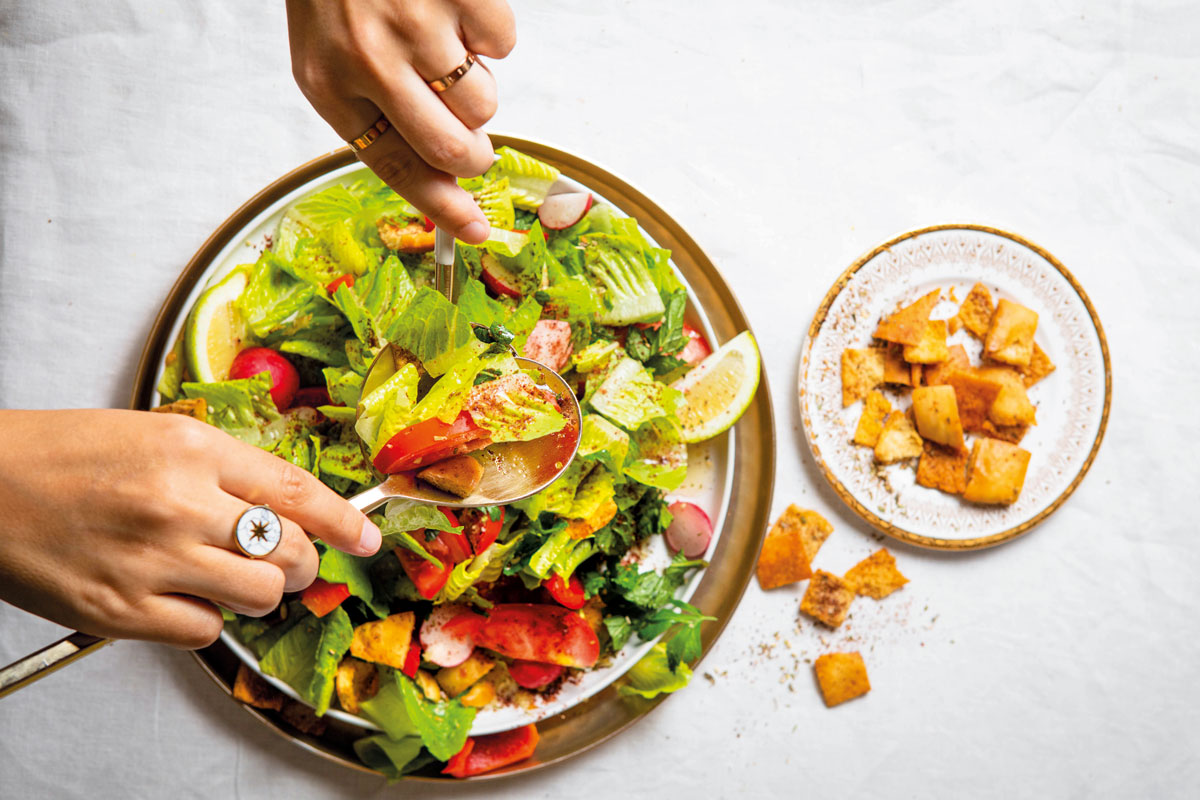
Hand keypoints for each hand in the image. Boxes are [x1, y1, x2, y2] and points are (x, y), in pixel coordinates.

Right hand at [0, 409, 381, 648]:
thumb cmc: (62, 456)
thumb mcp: (156, 435)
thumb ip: (225, 469)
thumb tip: (288, 506)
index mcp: (191, 449)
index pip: (298, 491)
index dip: (345, 521)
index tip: (368, 537)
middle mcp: (179, 503)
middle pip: (291, 551)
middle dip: (304, 563)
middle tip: (291, 562)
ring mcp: (151, 560)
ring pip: (260, 596)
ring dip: (262, 593)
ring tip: (235, 578)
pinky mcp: (122, 610)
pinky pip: (206, 630)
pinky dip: (207, 618)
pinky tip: (183, 596)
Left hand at [286, 0, 516, 243]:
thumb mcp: (334, 54)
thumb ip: (382, 116)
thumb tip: (450, 180)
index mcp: (327, 81)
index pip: (393, 166)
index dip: (441, 207)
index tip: (477, 231)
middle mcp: (368, 57)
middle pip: (452, 148)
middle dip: (475, 156)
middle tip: (475, 143)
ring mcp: (415, 22)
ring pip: (483, 103)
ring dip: (476, 86)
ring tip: (444, 45)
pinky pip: (504, 44)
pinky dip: (488, 32)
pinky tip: (453, 7)